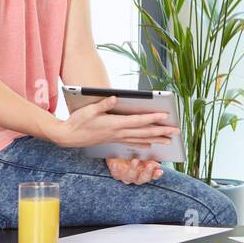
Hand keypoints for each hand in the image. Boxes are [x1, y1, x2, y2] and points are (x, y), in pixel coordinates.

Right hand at [50, 96, 178, 149]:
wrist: (68, 137)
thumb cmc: (77, 121)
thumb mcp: (88, 110)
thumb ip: (103, 104)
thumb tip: (115, 97)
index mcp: (114, 124)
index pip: (138, 121)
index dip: (152, 118)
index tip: (165, 116)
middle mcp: (118, 133)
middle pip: (144, 132)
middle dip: (161, 132)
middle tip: (176, 131)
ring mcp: (116, 138)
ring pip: (140, 140)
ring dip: (156, 140)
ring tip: (169, 140)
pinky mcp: (114, 140)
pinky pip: (132, 143)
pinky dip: (143, 144)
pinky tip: (150, 145)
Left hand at [105, 157, 162, 184]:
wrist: (117, 153)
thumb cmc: (132, 153)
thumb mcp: (142, 154)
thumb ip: (149, 158)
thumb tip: (157, 163)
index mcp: (144, 172)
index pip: (152, 176)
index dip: (156, 175)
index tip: (160, 171)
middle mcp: (135, 177)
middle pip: (142, 179)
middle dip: (147, 173)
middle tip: (150, 166)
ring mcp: (125, 176)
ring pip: (130, 177)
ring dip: (133, 169)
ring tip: (135, 161)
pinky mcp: (115, 173)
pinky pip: (115, 174)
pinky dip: (116, 169)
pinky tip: (116, 164)